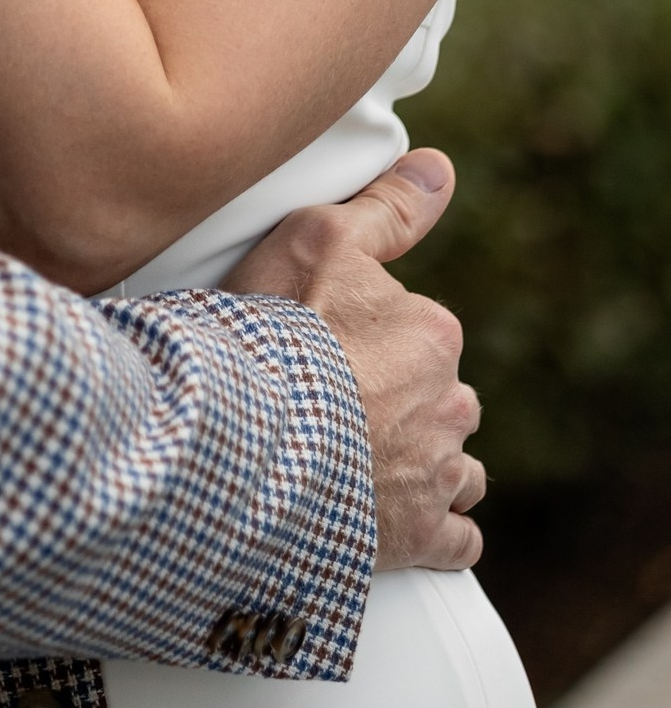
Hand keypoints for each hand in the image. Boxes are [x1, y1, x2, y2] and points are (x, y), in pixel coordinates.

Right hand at [226, 152, 483, 572]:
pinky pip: (457, 538)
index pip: (421, 332)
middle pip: (440, 399)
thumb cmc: (277, 332)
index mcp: (434, 334)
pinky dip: (436, 531)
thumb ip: (386, 208)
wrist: (249, 438)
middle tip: (338, 403)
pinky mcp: (422, 538)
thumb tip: (440, 169)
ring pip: (455, 468)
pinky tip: (399, 518)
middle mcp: (451, 405)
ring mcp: (438, 476)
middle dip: (402, 402)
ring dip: (425, 465)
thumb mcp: (320, 237)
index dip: (373, 337)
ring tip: (366, 461)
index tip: (328, 345)